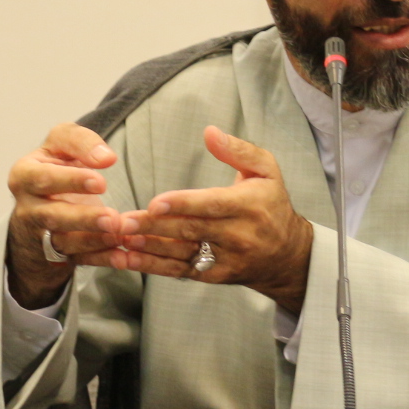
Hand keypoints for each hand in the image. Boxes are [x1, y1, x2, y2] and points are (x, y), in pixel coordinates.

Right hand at [5, 124, 121, 309]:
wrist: (40, 200)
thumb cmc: (55, 164)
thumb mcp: (60, 143)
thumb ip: (81, 142)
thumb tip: (106, 157)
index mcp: (24, 176)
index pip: (44, 178)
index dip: (71, 180)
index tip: (101, 182)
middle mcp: (28, 208)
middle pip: (52, 216)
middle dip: (83, 218)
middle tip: (112, 218)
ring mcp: (39, 234)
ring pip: (63, 242)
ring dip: (93, 241)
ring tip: (119, 235)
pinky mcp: (55, 252)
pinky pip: (78, 259)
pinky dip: (100, 258)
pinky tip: (121, 256)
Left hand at [111, 126, 315, 312]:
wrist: (287, 253)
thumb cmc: (271, 204)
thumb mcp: (266, 171)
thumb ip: (239, 150)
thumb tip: (209, 132)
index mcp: (250, 205)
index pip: (214, 205)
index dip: (183, 204)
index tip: (154, 203)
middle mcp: (240, 235)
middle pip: (192, 230)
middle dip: (155, 227)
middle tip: (123, 221)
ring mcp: (227, 258)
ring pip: (183, 253)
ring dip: (149, 248)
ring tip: (121, 239)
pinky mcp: (215, 276)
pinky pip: (181, 271)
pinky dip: (152, 266)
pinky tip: (127, 259)